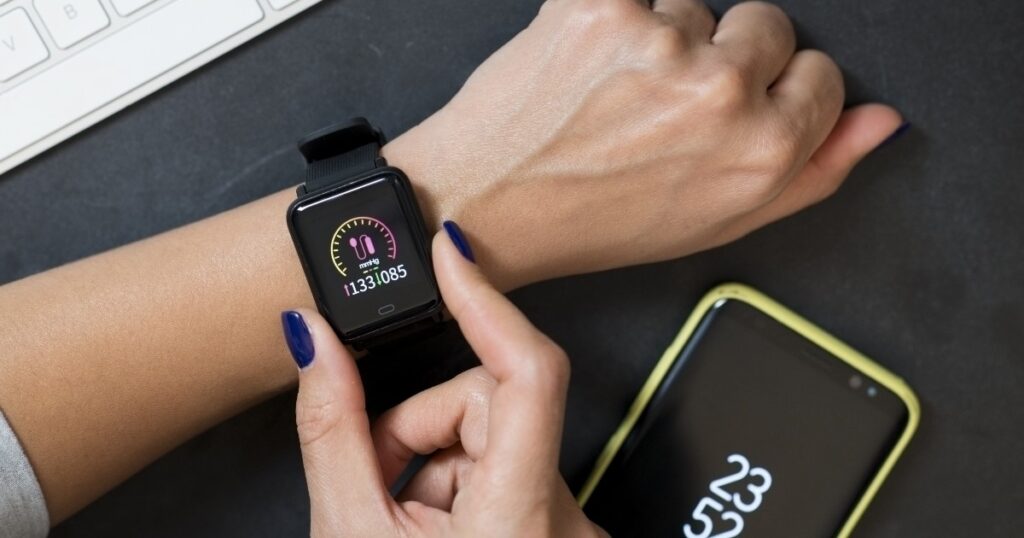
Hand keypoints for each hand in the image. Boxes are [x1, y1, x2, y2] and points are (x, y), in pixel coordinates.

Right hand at [283, 231, 604, 536]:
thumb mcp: (348, 531)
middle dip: (423, 425)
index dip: (484, 301)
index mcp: (516, 516)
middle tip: (380, 474)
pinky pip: (514, 465)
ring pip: (498, 433)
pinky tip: (436, 523)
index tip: (452, 253)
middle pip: (492, 402)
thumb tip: (313, 341)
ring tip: (403, 515)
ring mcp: (566, 524)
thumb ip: (331, 428)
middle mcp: (561, 516)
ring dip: (439, 458)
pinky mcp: (558, 528)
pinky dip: (464, 480)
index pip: (527, 369)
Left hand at [385, 0, 903, 289]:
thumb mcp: (716, 223)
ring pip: (697, 7)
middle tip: (664, 106)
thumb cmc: (592, 222)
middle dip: (726, 59)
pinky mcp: (601, 6)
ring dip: (664, 41)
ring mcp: (658, 41)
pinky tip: (592, 68)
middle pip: (767, 26)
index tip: (732, 111)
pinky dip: (617, 20)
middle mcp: (719, 92)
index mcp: (760, 150)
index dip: (774, 94)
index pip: (821, 75)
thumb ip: (811, 172)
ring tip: (617, 96)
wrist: (487, 201)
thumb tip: (877, 121)